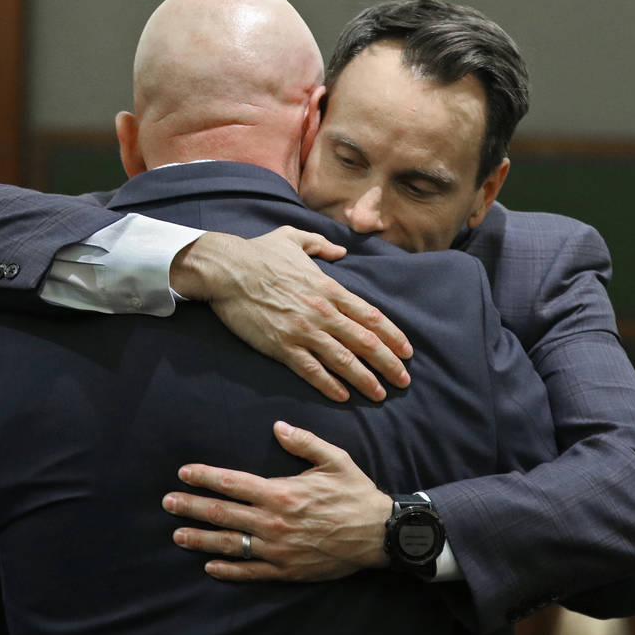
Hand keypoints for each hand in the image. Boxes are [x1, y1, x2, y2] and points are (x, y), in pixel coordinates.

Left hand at [162, 421, 392, 581]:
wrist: (380, 535)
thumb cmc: (356, 493)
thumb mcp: (334, 459)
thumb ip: (303, 441)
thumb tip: (277, 426)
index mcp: (280, 492)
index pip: (232, 483)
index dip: (205, 477)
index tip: (183, 473)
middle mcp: (273, 521)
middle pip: (222, 513)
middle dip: (191, 507)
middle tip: (167, 503)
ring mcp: (278, 549)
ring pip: (230, 544)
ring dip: (200, 539)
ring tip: (177, 534)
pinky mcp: (287, 570)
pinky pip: (250, 571)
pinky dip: (228, 569)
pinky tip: (210, 566)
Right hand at [170, 227, 411, 401]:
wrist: (227, 269)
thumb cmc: (258, 253)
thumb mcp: (293, 238)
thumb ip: (321, 244)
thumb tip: (341, 249)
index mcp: (328, 288)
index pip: (370, 316)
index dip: (393, 336)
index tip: (407, 351)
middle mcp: (322, 311)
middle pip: (365, 342)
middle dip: (389, 364)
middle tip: (404, 380)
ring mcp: (303, 330)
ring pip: (343, 360)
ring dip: (365, 380)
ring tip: (380, 394)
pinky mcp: (281, 346)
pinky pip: (311, 370)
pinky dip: (330, 385)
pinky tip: (343, 396)